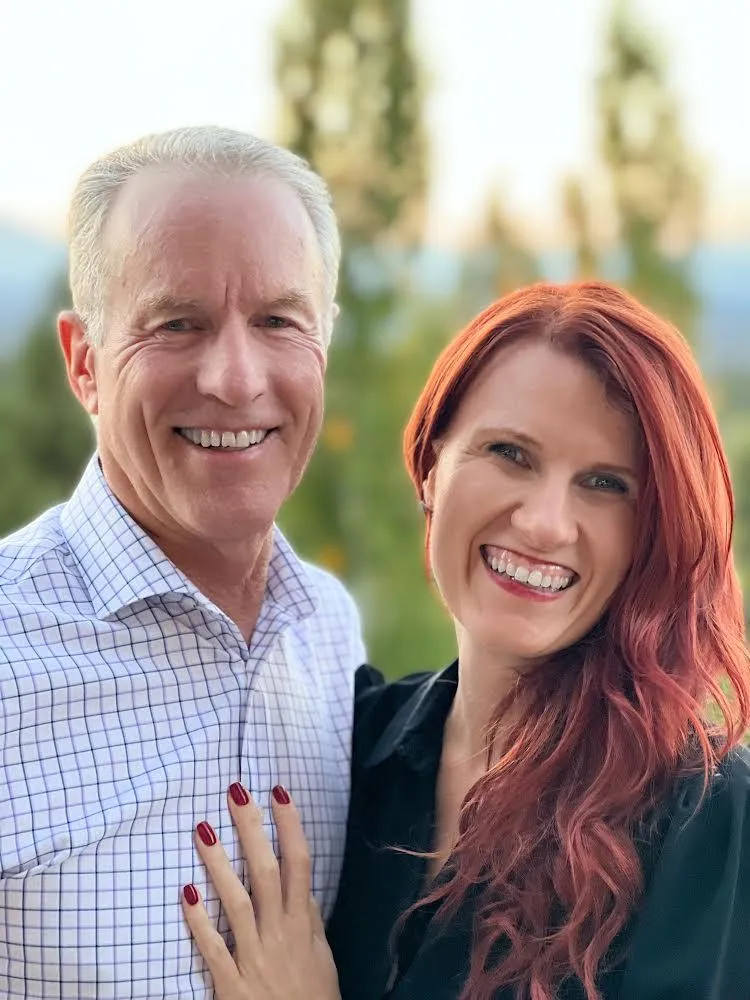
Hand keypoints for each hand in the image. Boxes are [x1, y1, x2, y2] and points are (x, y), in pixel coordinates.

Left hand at [182, 783, 340, 999]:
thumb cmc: (314, 999)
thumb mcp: (322, 957)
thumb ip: (309, 919)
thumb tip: (299, 883)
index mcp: (302, 924)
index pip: (298, 864)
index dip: (290, 826)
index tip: (278, 792)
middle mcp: (279, 934)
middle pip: (265, 872)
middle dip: (251, 829)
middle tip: (236, 792)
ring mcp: (253, 957)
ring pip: (235, 901)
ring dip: (219, 863)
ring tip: (203, 828)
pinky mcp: (230, 983)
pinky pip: (212, 947)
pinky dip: (199, 921)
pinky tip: (185, 892)